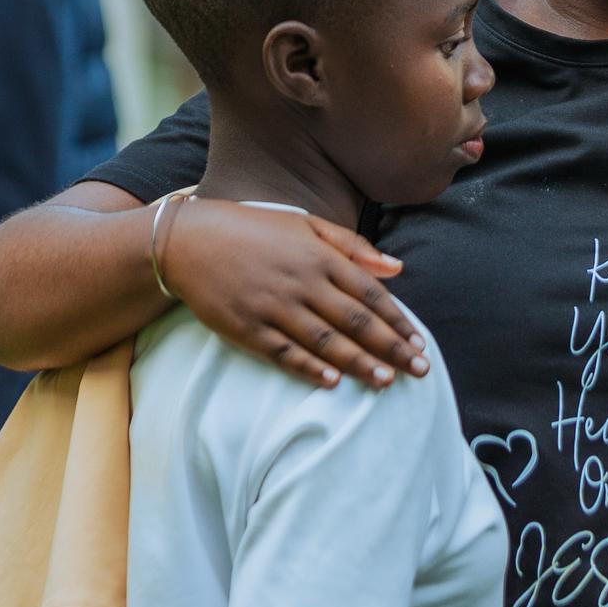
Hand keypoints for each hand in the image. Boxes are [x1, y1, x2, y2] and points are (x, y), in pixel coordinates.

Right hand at [163, 201, 425, 388]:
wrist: (188, 241)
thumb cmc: (254, 229)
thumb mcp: (305, 224)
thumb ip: (352, 246)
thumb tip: (396, 268)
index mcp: (319, 256)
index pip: (369, 293)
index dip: (397, 320)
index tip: (419, 341)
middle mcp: (301, 282)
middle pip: (355, 321)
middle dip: (390, 347)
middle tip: (418, 370)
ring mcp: (273, 307)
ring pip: (325, 341)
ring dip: (358, 363)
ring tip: (386, 381)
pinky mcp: (246, 328)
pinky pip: (284, 353)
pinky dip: (309, 368)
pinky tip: (333, 382)